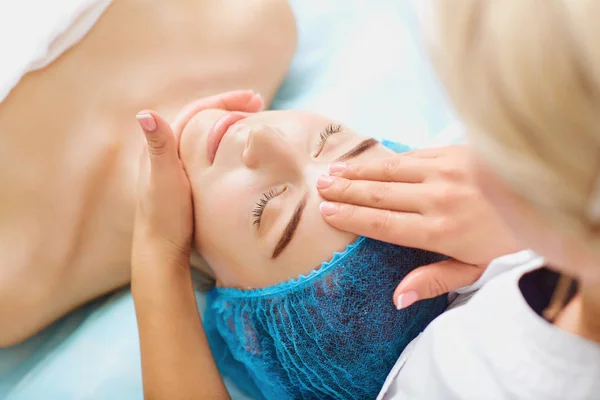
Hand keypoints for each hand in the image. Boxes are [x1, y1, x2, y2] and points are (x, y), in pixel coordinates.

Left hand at [132, 90, 263, 267]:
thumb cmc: (164, 215)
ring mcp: (177, 164)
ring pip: (207, 134)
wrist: (160, 250)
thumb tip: (145, 112)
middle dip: (231, 107)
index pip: (198, 110)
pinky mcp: (186, 179)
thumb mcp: (164, 179)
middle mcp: (167, 150)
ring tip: (254, 121)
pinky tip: (239, 151)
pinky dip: (226, 143)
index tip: (255, 99)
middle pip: (204, 118)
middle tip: (259, 104)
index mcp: (161, 145)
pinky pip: (209, 150)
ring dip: (230, 123)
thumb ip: (159, 145)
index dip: (226, 100)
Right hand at [317, 146, 520, 307]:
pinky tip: (364, 160)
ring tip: (331, 172)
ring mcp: (442, 172)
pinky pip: (407, 156)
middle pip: (378, 195)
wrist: (538, 195)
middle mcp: (436, 200)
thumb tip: (397, 297)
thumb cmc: (501, 236)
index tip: (326, 212)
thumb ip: (433, 280)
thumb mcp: (471, 268)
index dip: (351, 217)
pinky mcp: (449, 153)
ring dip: (356, 172)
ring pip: (388, 171)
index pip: (382, 223)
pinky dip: (381, 158)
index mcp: (438, 232)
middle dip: (345, 191)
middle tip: (320, 188)